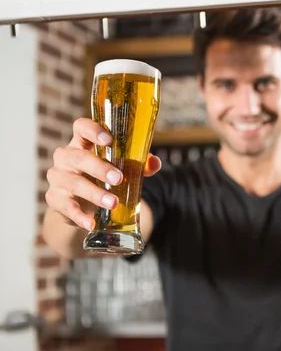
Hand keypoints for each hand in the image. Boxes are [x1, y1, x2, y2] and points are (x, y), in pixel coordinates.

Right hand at [45, 118, 161, 230]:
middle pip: (78, 157)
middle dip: (99, 167)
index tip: (108, 140)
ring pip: (73, 182)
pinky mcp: (55, 198)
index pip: (81, 127)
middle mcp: (66, 157)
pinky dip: (79, 216)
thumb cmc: (103, 177)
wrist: (83, 205)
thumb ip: (139, 164)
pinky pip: (66, 207)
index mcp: (82, 143)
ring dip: (94, 193)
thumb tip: (155, 163)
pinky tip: (91, 223)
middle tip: (119, 178)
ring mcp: (58, 177)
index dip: (92, 130)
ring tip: (113, 202)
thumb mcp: (121, 168)